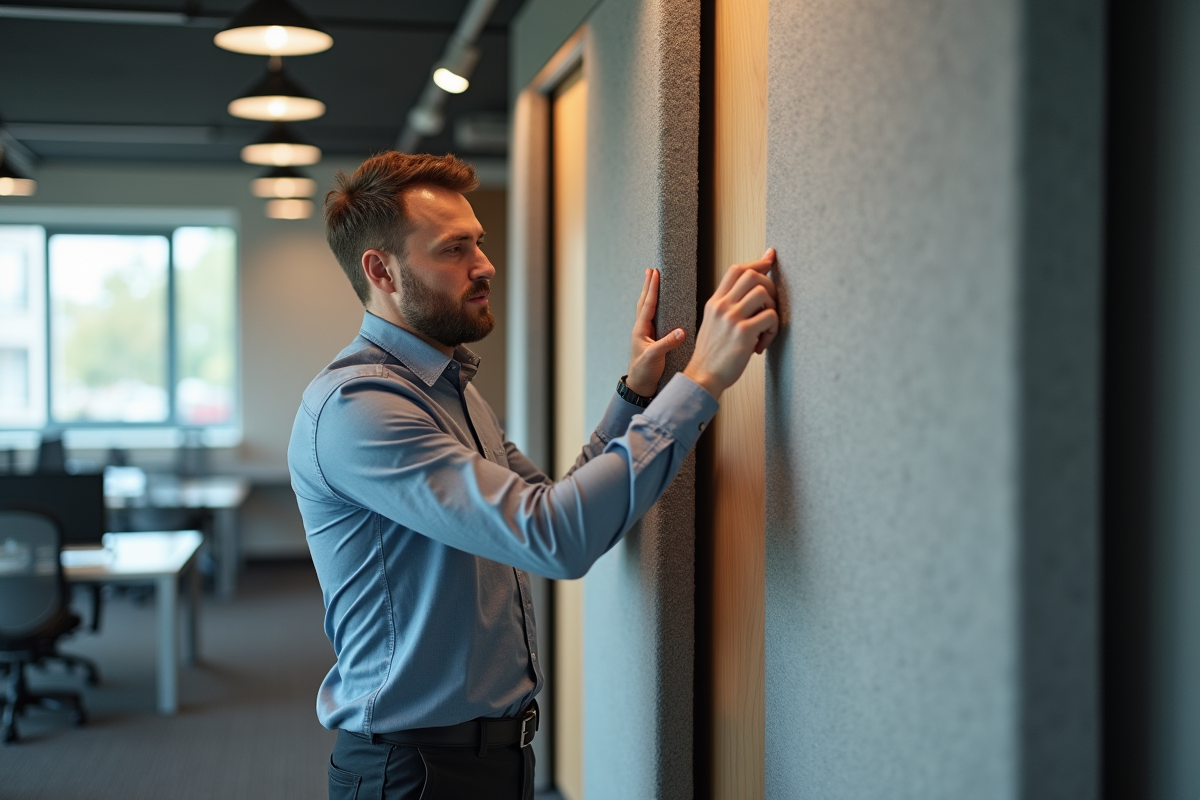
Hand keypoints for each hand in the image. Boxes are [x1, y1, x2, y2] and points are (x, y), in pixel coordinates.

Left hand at [626, 269, 686, 396]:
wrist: (639, 385)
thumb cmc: (645, 372)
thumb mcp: (656, 357)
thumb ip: (667, 343)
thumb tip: (681, 331)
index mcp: (640, 330)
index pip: (648, 304)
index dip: (652, 288)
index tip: (655, 273)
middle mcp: (641, 329)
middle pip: (644, 302)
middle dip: (648, 285)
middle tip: (650, 270)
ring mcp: (644, 333)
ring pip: (646, 308)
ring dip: (649, 293)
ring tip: (652, 281)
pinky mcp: (649, 338)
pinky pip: (651, 317)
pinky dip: (654, 305)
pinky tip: (658, 304)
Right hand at [683, 248, 778, 399]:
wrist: (703, 376)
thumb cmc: (712, 354)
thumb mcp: (712, 324)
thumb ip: (726, 308)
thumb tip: (749, 295)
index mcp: (714, 302)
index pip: (736, 270)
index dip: (757, 262)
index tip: (770, 257)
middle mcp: (722, 306)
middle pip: (752, 275)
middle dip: (770, 286)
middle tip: (771, 306)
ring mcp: (732, 318)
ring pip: (764, 293)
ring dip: (772, 309)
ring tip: (765, 328)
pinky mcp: (744, 333)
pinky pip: (770, 317)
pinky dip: (773, 329)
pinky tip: (762, 343)